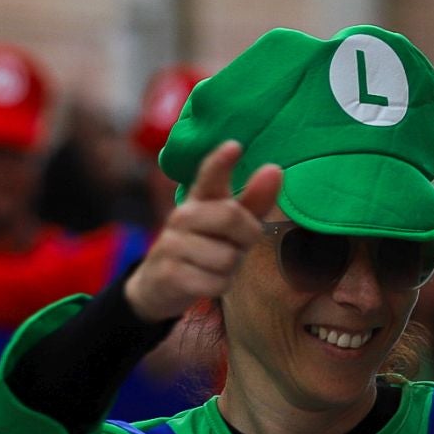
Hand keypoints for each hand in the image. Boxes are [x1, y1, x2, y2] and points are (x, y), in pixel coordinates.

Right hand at [125, 142, 281, 322]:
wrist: (159, 284)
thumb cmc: (206, 247)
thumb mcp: (230, 225)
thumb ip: (254, 200)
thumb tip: (275, 169)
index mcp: (200, 199)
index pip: (210, 176)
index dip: (221, 162)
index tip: (234, 146)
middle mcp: (182, 215)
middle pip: (231, 216)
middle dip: (246, 237)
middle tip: (235, 245)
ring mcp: (172, 244)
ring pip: (227, 257)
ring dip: (229, 269)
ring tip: (214, 266)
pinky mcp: (170, 273)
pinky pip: (215, 283)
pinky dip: (218, 286)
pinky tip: (204, 282)